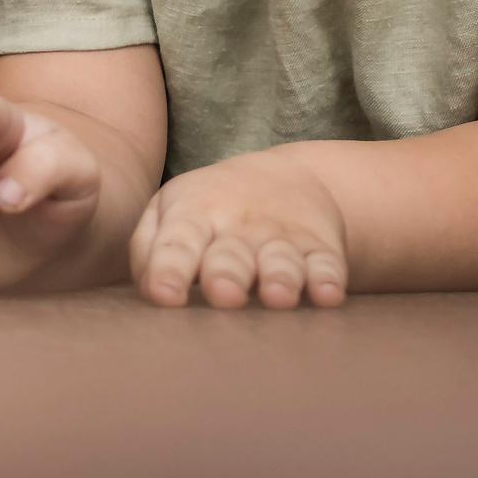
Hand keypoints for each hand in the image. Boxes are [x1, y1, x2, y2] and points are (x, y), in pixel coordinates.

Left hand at [129, 147, 347, 308]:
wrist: (283, 179)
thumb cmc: (209, 209)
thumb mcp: (169, 212)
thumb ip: (147, 250)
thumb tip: (149, 292)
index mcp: (193, 216)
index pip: (177, 243)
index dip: (170, 269)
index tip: (165, 296)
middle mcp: (238, 227)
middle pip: (231, 255)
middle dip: (227, 275)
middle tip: (223, 295)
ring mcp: (282, 237)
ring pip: (280, 261)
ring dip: (280, 278)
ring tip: (278, 297)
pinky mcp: (321, 248)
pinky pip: (327, 265)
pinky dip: (330, 280)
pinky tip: (329, 296)